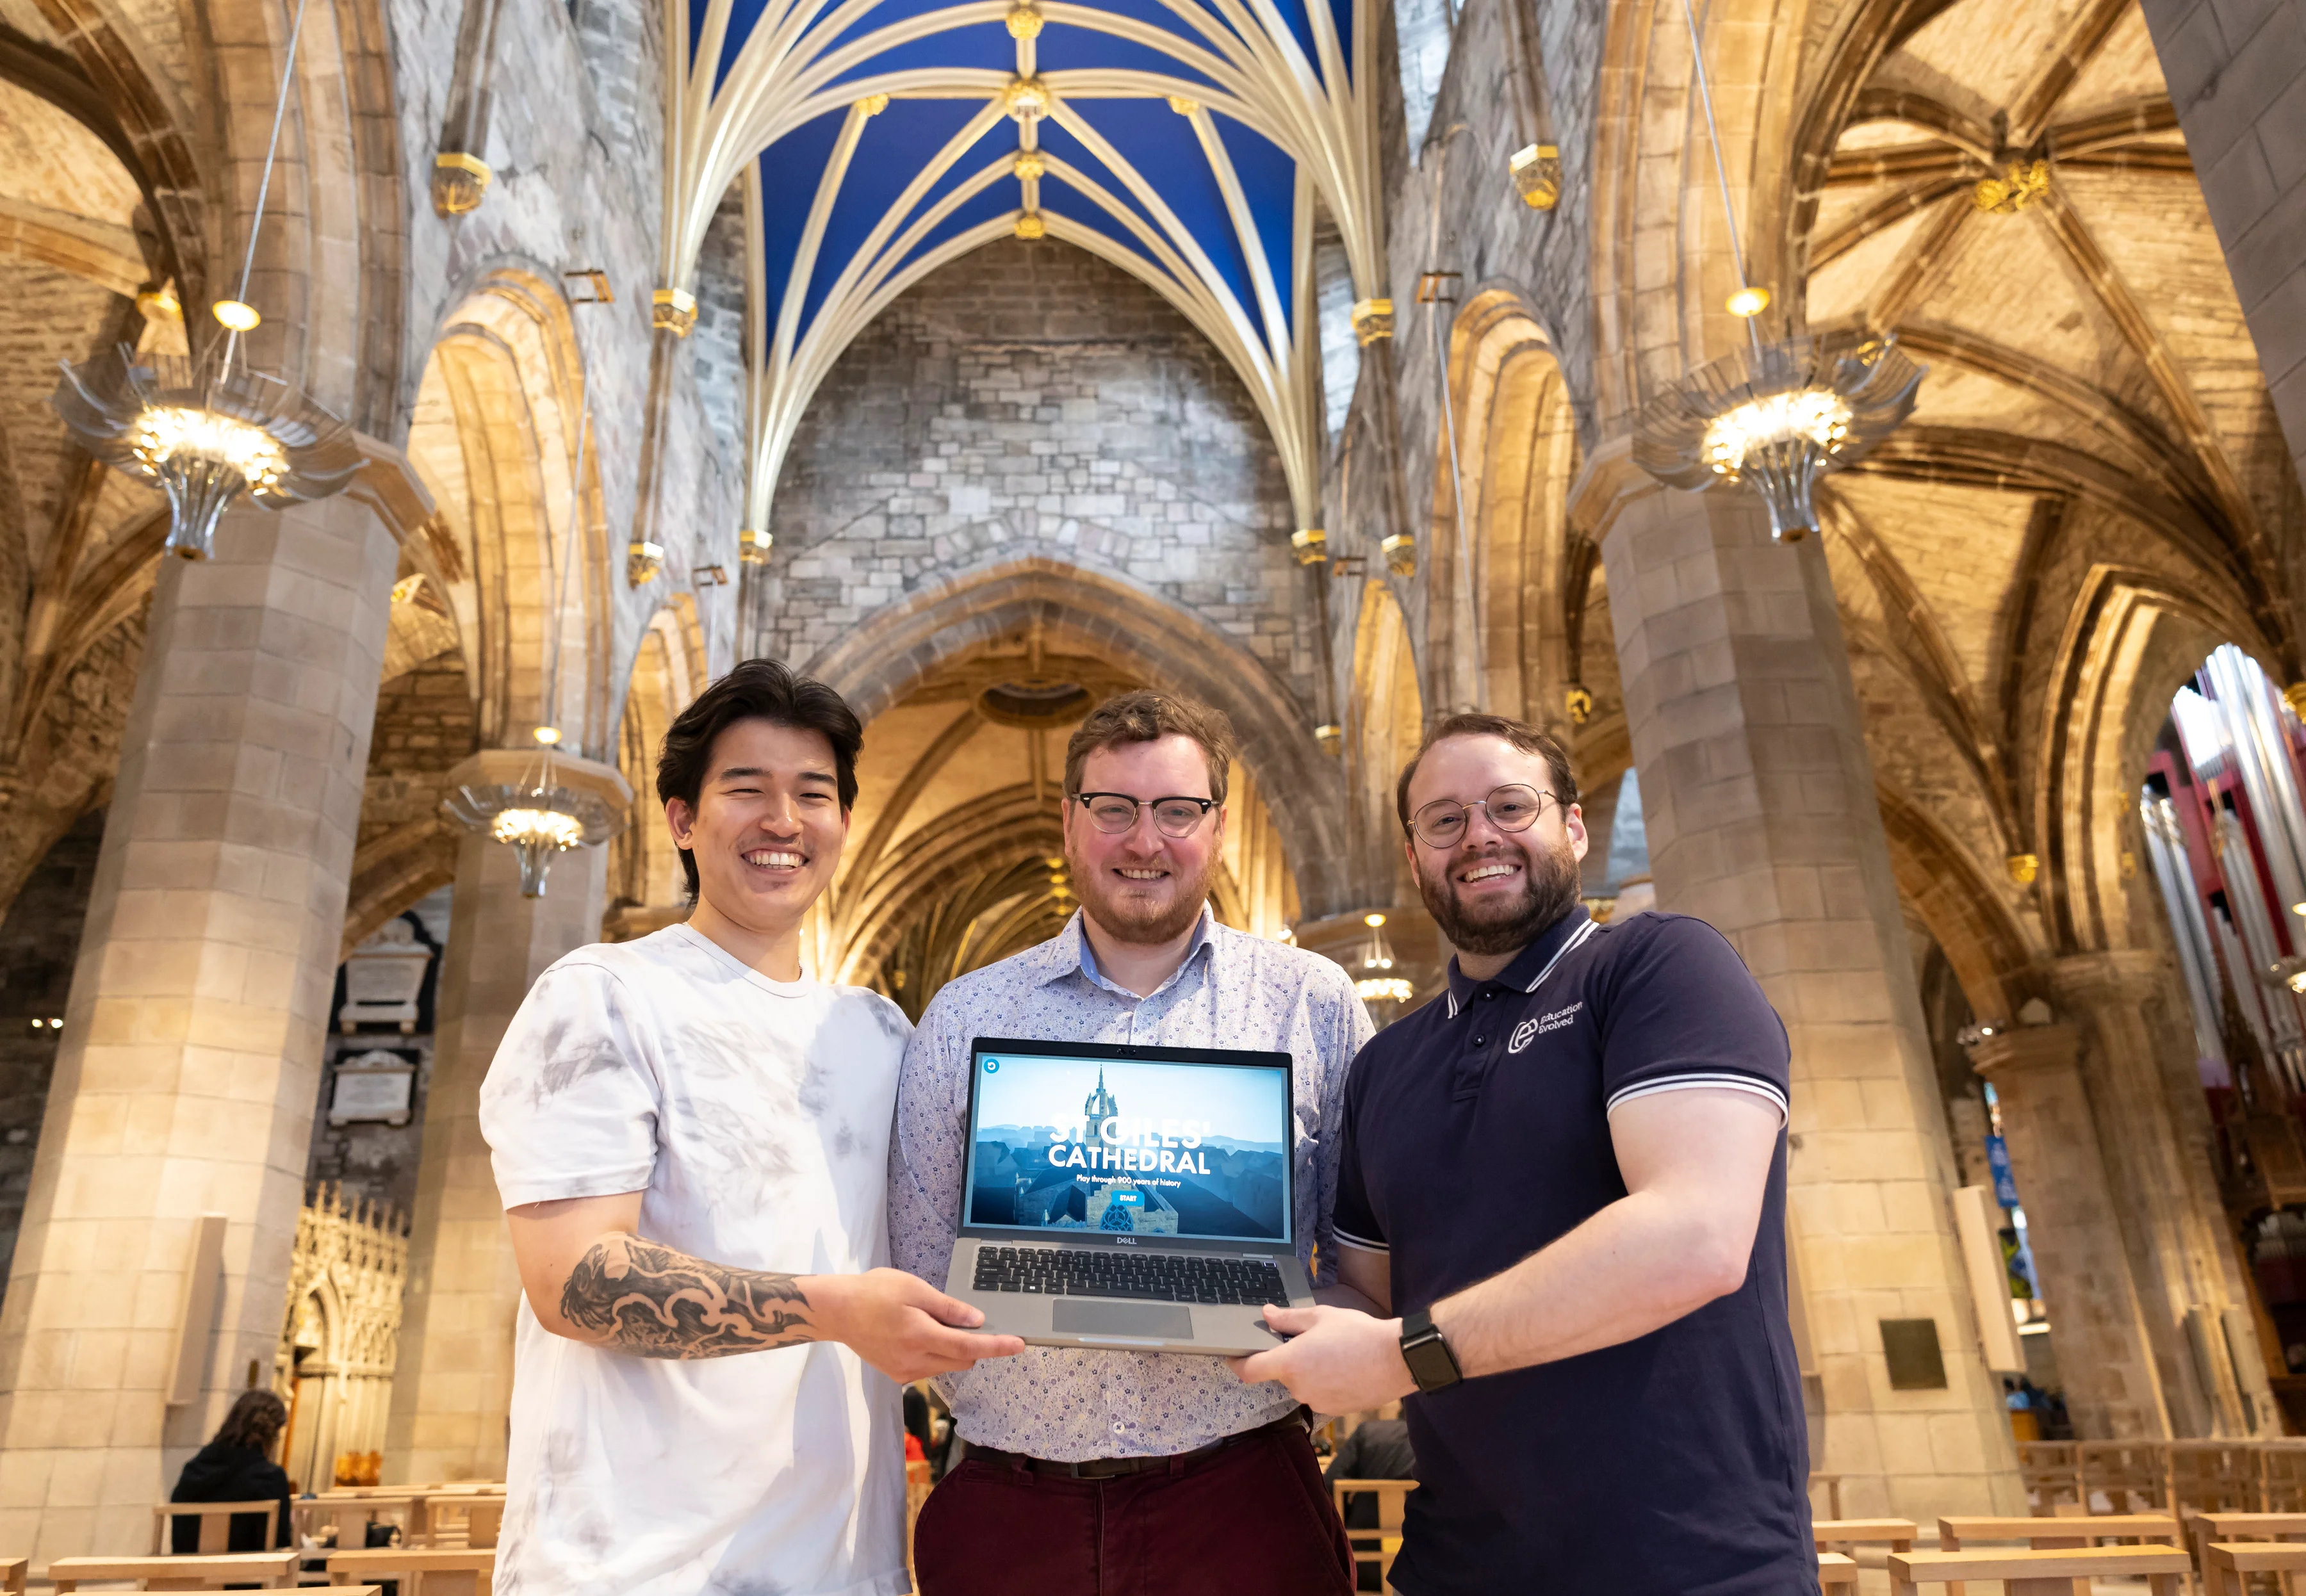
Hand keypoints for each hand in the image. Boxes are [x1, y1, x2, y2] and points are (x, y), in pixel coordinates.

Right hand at [807, 1268, 1026, 1382]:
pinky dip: (935, 1353)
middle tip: (960, 1316)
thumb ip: (948, 1308)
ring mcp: (905, 1371)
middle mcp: (915, 1360)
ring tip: (926, 1320)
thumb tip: (977, 1320)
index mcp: (921, 1336)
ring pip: (946, 1364)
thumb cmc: (874, 1292)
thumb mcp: (914, 1289)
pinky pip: (929, 1367)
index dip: (998, 1346)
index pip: (970, 1346)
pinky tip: (916, 1333)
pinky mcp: (897, 1375)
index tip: (1019, 1345)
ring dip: (952, 1347)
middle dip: (972, 1343)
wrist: (838, 1311)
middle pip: (962, 1359)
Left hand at [1227, 1305, 1418, 1412]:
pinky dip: (1324, 1383)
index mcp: (1290, 1362)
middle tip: (1311, 1341)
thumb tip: (1267, 1314)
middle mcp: (1298, 1387)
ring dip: (1308, 1371)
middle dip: (1289, 1359)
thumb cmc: (1358, 1334)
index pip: (1250, 1370)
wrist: (1396, 1360)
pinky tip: (1343, 1369)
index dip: (1237, 1363)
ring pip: (1301, 1384)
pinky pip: (1319, 1394)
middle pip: (1280, 1374)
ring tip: (1333, 1353)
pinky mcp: (1334, 1410)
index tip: (1233, 1357)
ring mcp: (1316, 1402)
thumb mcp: (1321, 1317)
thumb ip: (1289, 1319)